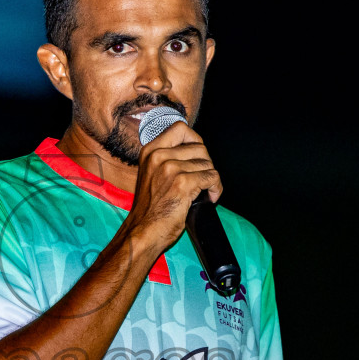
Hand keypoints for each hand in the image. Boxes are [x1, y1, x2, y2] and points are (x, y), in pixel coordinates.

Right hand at [123, 118, 221, 255]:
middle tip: (204, 179)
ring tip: (206, 192)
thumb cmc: (149, 209)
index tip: (199, 155)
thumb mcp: (151, 174)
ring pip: (207, 163)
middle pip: (199, 147)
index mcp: (150, 151)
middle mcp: (158, 156)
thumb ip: (166, 159)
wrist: (142, 231)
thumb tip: (194, 152)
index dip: (195, 140)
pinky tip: (210, 197)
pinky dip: (216, 188)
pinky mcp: (182, 183)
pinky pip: (212, 177)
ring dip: (211, 179)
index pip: (180, 128)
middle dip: (207, 163)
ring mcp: (170, 168)